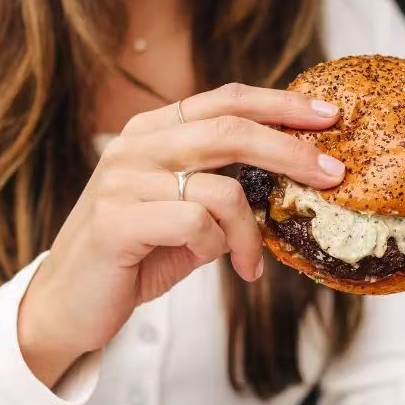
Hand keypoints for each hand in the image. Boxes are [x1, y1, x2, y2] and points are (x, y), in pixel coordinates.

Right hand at [18, 83, 344, 386]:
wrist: (70, 304)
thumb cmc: (140, 252)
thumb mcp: (189, 210)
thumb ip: (226, 186)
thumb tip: (297, 175)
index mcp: (154, 131)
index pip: (226, 101)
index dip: (280, 104)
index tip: (328, 115)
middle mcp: (136, 145)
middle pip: (231, 130)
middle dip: (291, 150)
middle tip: (334, 174)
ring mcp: (122, 180)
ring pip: (221, 189)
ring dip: (250, 232)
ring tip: (251, 262)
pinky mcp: (115, 221)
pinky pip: (196, 225)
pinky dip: (222, 248)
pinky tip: (221, 267)